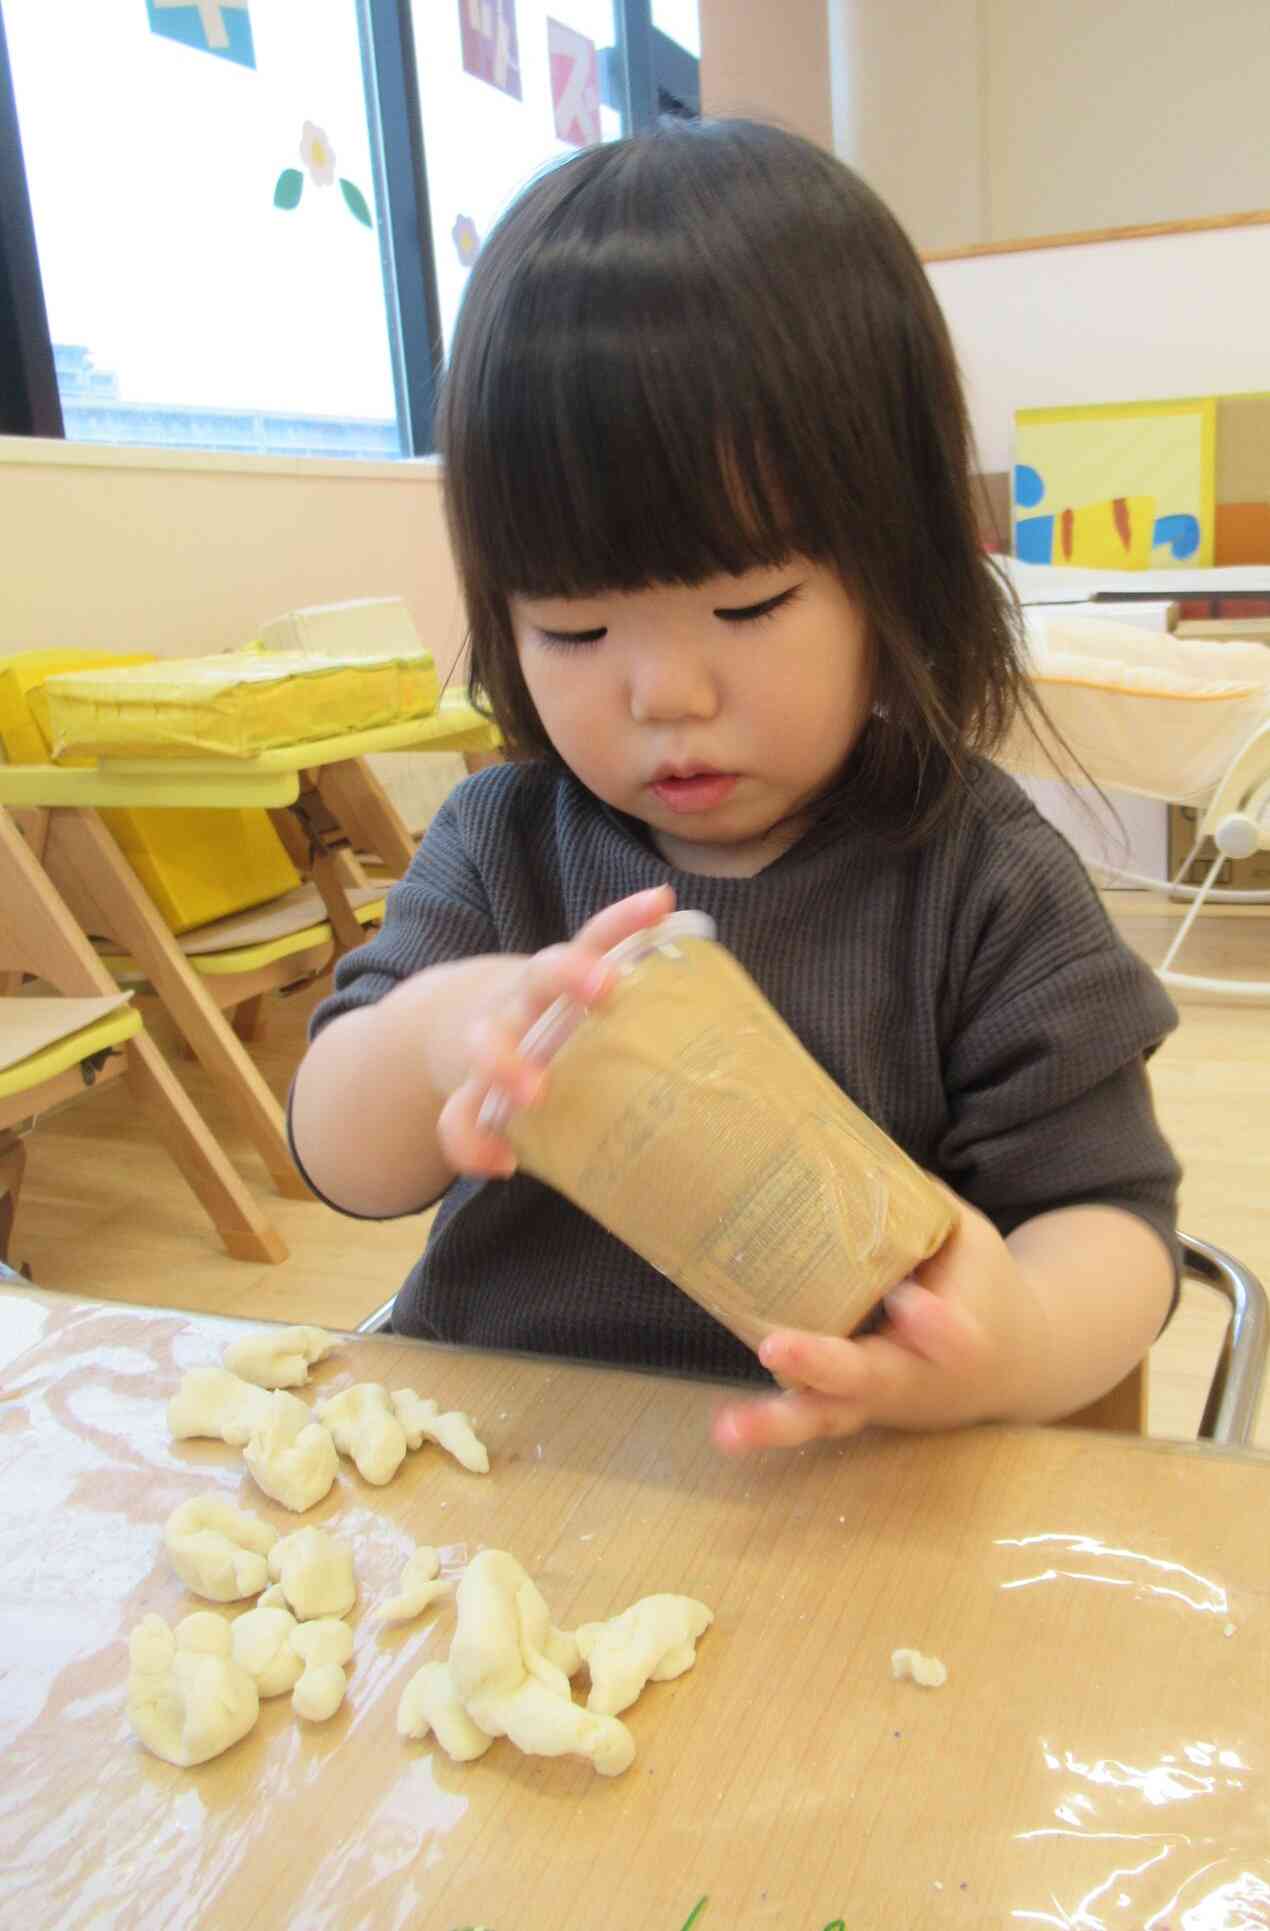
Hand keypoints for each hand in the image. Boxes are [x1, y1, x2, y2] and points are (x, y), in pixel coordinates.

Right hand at [435, 884, 675, 1179]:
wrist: (464, 1027)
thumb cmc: (561, 1030)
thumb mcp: (593, 1007)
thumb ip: (650, 1017)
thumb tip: (751, 1059)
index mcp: (570, 974)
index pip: (599, 933)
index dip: (627, 919)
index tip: (660, 903)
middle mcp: (530, 999)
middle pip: (544, 971)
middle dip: (572, 974)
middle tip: (605, 988)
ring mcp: (494, 1041)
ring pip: (484, 1041)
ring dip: (506, 1064)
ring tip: (533, 1095)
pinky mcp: (469, 1090)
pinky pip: (458, 1117)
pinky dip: (471, 1142)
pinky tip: (500, 1163)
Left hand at [711, 1192, 1046, 1451]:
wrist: (1014, 1366)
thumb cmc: (982, 1285)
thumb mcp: (970, 1238)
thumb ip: (922, 1203)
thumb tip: (855, 1153)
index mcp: (966, 1334)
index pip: (955, 1335)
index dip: (934, 1324)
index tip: (910, 1302)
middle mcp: (920, 1377)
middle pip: (871, 1381)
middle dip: (822, 1365)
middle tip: (774, 1348)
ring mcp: (883, 1402)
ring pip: (832, 1416)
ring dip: (779, 1423)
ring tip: (727, 1429)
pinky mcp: (855, 1410)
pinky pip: (813, 1417)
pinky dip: (771, 1425)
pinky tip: (725, 1425)